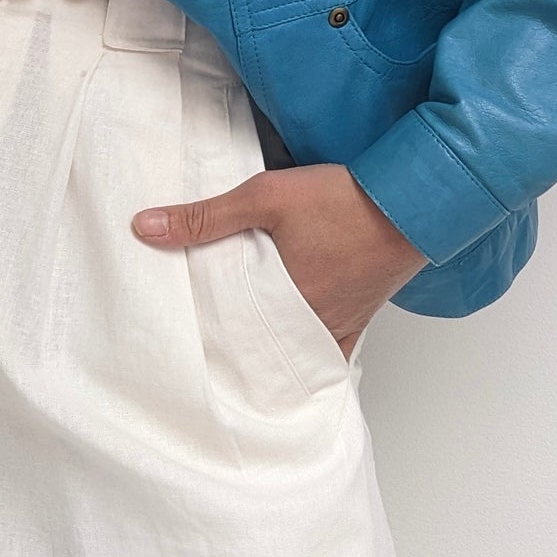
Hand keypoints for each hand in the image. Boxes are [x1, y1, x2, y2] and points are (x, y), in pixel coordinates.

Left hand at [131, 163, 428, 359]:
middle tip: (200, 345)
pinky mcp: (358, 319)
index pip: (227, 333)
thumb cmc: (342, 200)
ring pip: (288, 349)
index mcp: (279, 303)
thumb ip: (204, 216)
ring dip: (265, 347)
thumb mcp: (264, 196)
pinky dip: (307, 358)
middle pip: (257, 344)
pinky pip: (328, 353)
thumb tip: (144, 227)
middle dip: (230, 344)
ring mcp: (335, 325)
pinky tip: (288, 361)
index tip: (180, 339)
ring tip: (234, 346)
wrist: (412, 202)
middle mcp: (306, 324)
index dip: (203, 336)